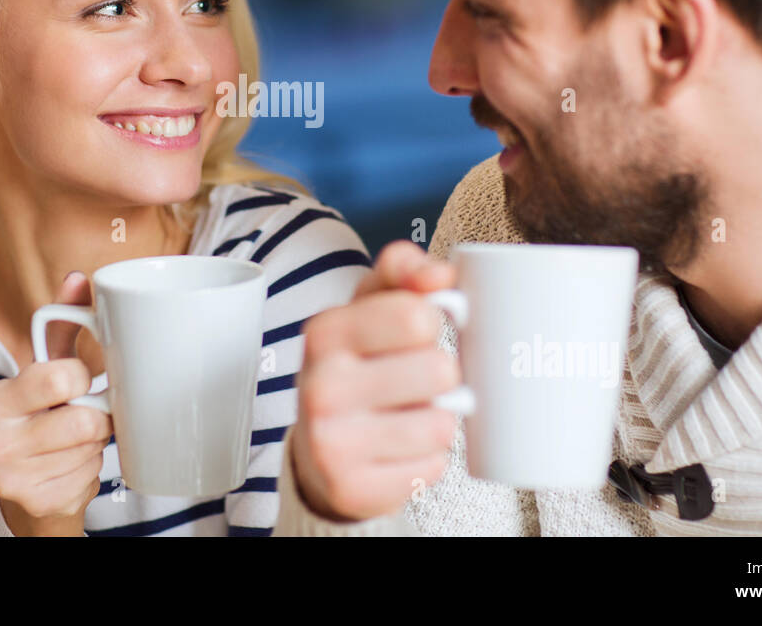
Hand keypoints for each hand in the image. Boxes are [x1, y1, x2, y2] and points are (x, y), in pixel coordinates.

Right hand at [0, 271, 110, 535]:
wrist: (29, 491)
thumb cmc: (42, 418)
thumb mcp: (46, 371)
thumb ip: (62, 326)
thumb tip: (80, 278)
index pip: (62, 377)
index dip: (85, 379)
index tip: (80, 382)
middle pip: (84, 419)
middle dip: (97, 417)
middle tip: (87, 414)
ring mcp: (12, 477)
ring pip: (92, 449)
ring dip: (96, 445)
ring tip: (76, 442)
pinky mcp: (36, 503)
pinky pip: (90, 479)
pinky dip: (91, 472)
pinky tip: (71, 467)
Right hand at [292, 240, 460, 521]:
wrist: (320, 448)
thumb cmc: (357, 366)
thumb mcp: (369, 307)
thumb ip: (403, 273)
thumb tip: (439, 275)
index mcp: (325, 331)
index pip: (416, 315)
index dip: (433, 322)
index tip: (419, 330)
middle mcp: (321, 385)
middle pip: (439, 370)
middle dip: (440, 374)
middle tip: (414, 379)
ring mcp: (332, 441)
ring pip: (441, 423)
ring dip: (437, 419)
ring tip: (407, 414)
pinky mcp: (352, 488)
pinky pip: (432, 467)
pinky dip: (427, 458)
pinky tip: (399, 449)